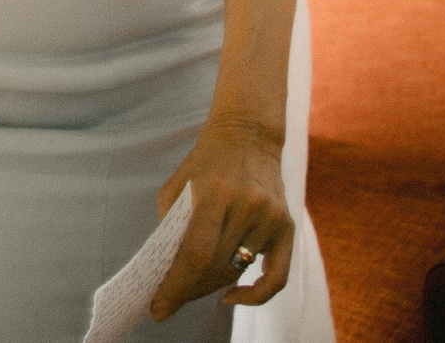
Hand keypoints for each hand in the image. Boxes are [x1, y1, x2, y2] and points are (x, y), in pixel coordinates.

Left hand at [147, 119, 293, 320]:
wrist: (248, 135)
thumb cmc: (204, 163)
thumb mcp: (176, 187)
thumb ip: (170, 228)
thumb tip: (166, 276)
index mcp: (212, 193)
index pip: (195, 255)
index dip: (176, 288)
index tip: (158, 309)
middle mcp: (246, 205)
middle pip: (215, 268)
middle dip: (188, 289)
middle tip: (171, 297)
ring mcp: (270, 216)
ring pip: (237, 271)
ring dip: (212, 285)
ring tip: (194, 283)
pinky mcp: (287, 225)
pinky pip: (276, 277)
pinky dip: (255, 295)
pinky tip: (233, 296)